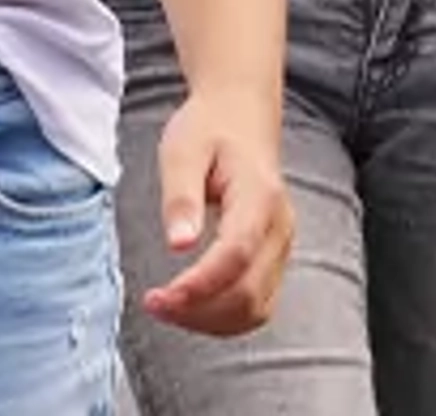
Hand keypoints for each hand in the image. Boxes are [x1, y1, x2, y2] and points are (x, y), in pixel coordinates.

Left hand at [140, 85, 293, 336]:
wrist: (240, 115)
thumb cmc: (208, 129)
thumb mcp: (182, 150)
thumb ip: (181, 197)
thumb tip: (178, 245)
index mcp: (259, 197)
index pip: (236, 255)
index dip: (200, 284)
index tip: (162, 297)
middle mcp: (279, 228)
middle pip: (249, 293)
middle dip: (199, 311)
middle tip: (154, 304)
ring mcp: (282, 247)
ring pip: (256, 308)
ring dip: (211, 321)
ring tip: (167, 308)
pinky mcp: (274, 258)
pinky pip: (256, 303)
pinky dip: (224, 316)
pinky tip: (190, 305)